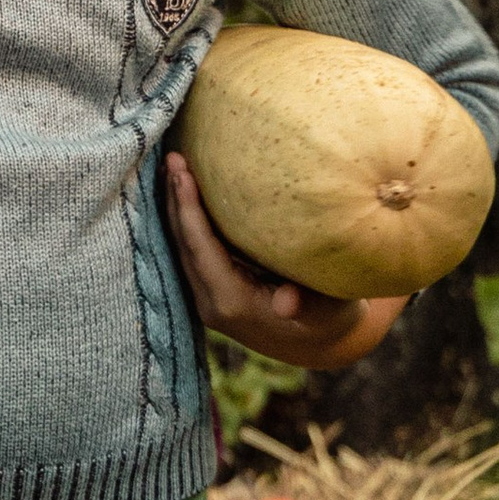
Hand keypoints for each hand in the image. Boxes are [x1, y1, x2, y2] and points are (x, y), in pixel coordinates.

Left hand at [163, 153, 399, 371]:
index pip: (200, 249)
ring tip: (170, 165)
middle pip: (183, 244)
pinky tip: (182, 189)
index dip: (188, 210)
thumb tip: (288, 301)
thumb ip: (308, 303)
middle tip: (171, 155)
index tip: (180, 173)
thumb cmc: (328, 318)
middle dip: (175, 200)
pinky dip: (184, 219)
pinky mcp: (209, 289)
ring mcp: (206, 297)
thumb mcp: (328, 310)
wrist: (319, 344)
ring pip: (182, 246)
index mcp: (232, 303)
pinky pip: (190, 249)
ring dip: (175, 207)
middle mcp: (211, 301)